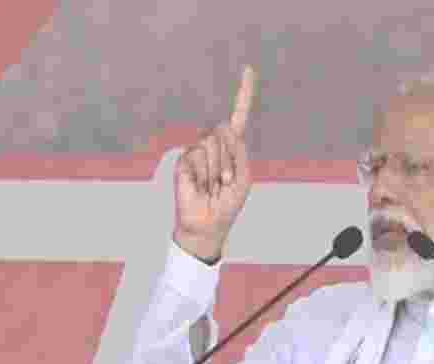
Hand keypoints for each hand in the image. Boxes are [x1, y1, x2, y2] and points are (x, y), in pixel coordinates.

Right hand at [173, 66, 256, 260]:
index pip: (239, 115)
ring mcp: (198, 150)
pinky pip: (198, 155)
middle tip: (225, 181)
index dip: (245, 93)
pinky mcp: (184, 159)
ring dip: (218, 168)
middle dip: (230, 157)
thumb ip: (238, 150)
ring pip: (212, 143)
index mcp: (233, 146)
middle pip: (226, 129)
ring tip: (213, 185)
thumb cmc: (227, 203)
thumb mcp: (243, 176)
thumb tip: (225, 128)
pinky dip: (204, 173)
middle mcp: (214, 143)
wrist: (207, 223)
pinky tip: (201, 185)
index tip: (248, 69)